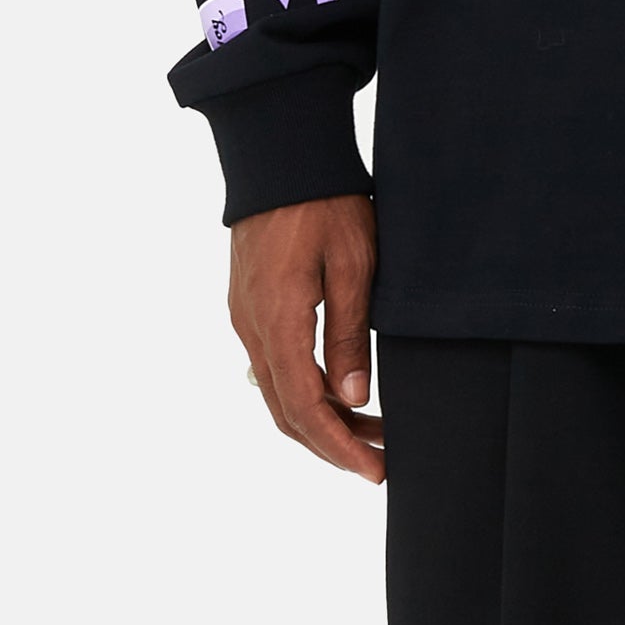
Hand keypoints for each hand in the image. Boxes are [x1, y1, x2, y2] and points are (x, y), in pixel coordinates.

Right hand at [230, 192, 384, 482]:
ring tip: (368, 427)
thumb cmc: (325, 202)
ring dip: (319, 417)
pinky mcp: (248, 302)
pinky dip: (303, 388)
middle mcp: (252, 328)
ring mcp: (245, 316)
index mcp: (279, 322)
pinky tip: (336, 387)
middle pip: (286, 412)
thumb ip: (352, 334)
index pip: (305, 409)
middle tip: (379, 459)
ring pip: (277, 390)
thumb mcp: (355, 264)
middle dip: (332, 443)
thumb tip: (353, 399)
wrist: (281, 154)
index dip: (340, 447)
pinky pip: (272, 363)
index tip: (375, 470)